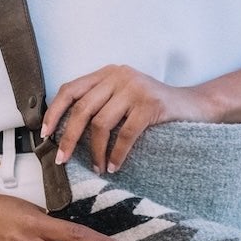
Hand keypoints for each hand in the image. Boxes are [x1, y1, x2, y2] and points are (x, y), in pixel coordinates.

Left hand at [41, 65, 209, 173]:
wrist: (195, 106)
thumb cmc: (154, 108)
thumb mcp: (124, 98)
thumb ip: (101, 104)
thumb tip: (66, 132)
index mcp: (108, 73)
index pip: (70, 89)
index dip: (54, 112)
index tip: (45, 134)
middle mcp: (119, 76)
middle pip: (82, 108)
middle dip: (69, 137)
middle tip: (63, 159)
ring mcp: (136, 88)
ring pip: (101, 123)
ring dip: (95, 151)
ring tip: (97, 167)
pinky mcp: (150, 104)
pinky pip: (125, 134)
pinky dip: (116, 154)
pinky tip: (114, 166)